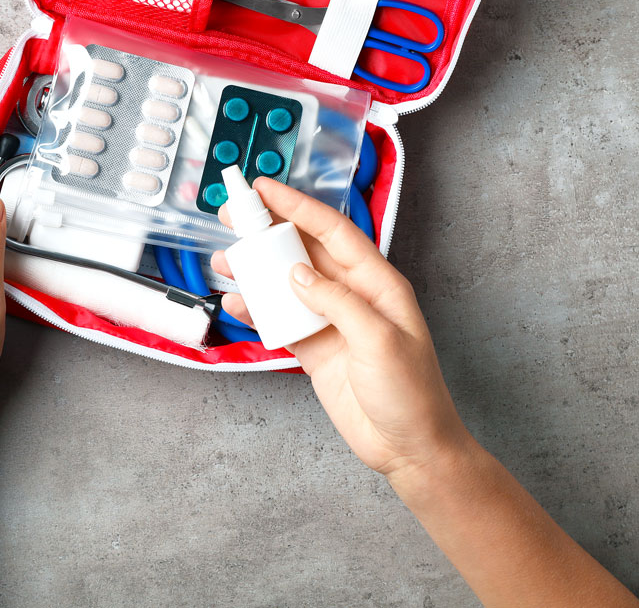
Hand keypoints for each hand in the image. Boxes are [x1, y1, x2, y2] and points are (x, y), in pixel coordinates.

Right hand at [212, 178, 473, 487]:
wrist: (409, 448)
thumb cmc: (412, 395)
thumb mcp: (379, 342)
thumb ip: (336, 302)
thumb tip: (297, 274)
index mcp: (379, 283)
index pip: (333, 231)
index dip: (299, 206)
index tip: (265, 189)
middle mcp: (354, 295)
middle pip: (305, 250)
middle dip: (269, 230)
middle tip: (233, 216)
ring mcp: (332, 321)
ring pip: (286, 283)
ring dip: (256, 271)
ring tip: (226, 261)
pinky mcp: (315, 347)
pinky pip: (280, 319)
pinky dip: (257, 310)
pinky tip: (238, 304)